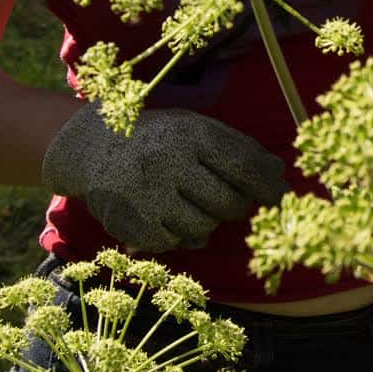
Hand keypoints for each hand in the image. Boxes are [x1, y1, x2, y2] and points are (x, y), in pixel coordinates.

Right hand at [42, 105, 287, 252]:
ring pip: (204, 227)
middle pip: (228, 202)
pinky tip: (169, 214)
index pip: (243, 166)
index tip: (282, 197)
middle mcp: (168, 163)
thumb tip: (279, 174)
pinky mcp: (132, 224)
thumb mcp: (195, 128)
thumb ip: (237, 149)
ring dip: (208, 221)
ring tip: (193, 203)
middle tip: (233, 201)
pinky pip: (176, 243)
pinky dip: (180, 233)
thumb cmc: (157, 139)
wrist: (90, 147)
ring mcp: (148, 196)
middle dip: (238, 206)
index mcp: (190, 134)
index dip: (268, 186)